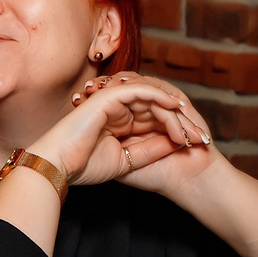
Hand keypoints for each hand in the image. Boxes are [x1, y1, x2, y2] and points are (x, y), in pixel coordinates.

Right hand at [32, 74, 210, 185]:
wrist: (58, 166)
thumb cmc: (84, 166)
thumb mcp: (127, 161)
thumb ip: (150, 150)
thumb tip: (176, 142)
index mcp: (118, 123)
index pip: (154, 120)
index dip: (176, 131)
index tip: (194, 147)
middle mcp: (116, 109)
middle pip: (158, 108)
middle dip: (182, 123)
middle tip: (199, 139)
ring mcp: (111, 100)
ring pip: (153, 99)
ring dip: (174, 114)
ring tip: (189, 131)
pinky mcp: (108, 96)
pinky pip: (141, 90)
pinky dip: (160, 96)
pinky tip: (176, 107)